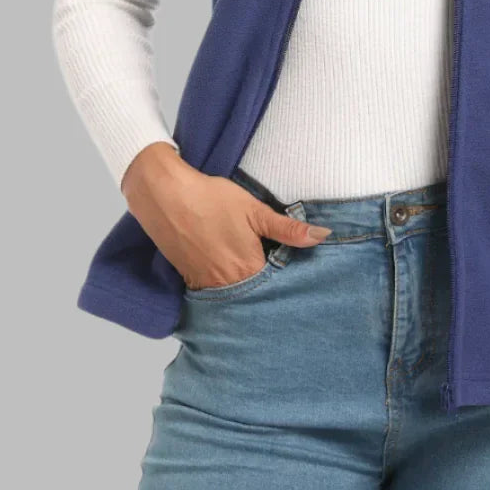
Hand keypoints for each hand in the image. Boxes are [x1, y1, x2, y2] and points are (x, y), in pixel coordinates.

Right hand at [120, 142, 332, 288]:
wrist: (165, 196)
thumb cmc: (213, 200)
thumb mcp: (255, 210)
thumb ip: (288, 229)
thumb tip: (323, 236)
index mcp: (247, 270)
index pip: (276, 287)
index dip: (287, 281)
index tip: (298, 275)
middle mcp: (227, 285)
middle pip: (254, 294)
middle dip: (267, 288)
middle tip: (275, 272)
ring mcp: (205, 284)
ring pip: (233, 293)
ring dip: (245, 286)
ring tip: (254, 270)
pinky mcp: (189, 278)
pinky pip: (213, 289)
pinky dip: (224, 283)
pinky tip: (228, 267)